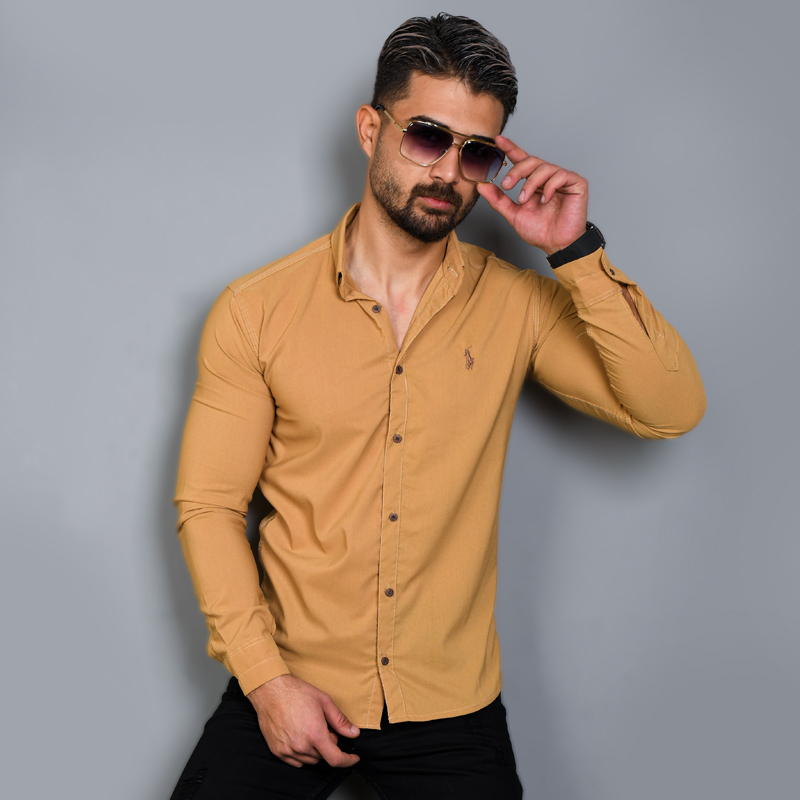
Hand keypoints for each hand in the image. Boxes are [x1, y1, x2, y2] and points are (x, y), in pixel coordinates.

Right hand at [247, 674, 360, 768]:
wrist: (271, 691)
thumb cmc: (297, 693)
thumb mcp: (324, 701)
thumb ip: (340, 720)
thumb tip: (354, 733)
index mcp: (315, 735)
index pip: (335, 758)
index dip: (347, 760)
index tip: (353, 758)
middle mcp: (301, 746)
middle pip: (324, 755)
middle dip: (328, 742)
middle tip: (323, 725)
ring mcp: (288, 751)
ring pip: (311, 759)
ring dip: (315, 748)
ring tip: (310, 728)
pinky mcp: (277, 752)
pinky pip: (296, 761)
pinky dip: (302, 753)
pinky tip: (300, 736)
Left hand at [477, 135, 587, 255]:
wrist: (556, 245)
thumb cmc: (540, 230)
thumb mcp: (513, 214)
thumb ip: (498, 199)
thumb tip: (482, 186)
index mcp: (534, 182)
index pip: (522, 160)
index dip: (511, 148)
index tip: (498, 141)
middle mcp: (548, 178)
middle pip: (531, 160)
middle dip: (516, 171)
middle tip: (507, 185)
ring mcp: (562, 179)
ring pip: (544, 167)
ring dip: (530, 183)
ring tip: (524, 199)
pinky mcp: (576, 183)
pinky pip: (561, 175)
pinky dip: (549, 187)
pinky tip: (545, 199)